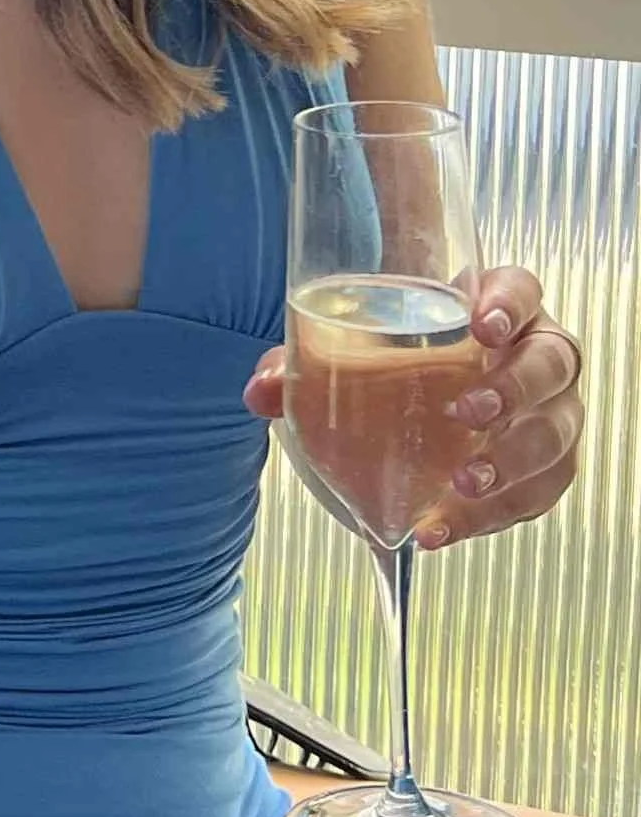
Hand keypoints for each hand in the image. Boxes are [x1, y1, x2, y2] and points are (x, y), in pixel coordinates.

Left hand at [246, 264, 583, 549]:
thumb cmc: (400, 361)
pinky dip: (497, 515)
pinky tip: (445, 527)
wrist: (425, 403)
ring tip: (462, 485)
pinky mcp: (549, 465)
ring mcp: (552, 411)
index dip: (509, 303)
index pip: (521, 289)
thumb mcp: (354, 353)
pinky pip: (541, 492)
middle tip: (465, 413)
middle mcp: (539, 354)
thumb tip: (261, 391)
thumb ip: (303, 365)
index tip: (481, 325)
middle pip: (552, 363)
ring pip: (557, 434)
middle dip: (516, 389)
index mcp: (500, 308)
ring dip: (514, 462)